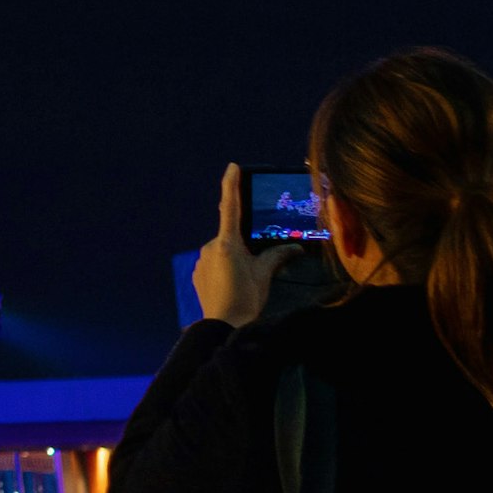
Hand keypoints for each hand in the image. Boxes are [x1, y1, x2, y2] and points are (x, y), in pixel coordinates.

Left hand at [195, 163, 292, 326]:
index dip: (231, 185)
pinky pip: (214, 262)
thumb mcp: (264, 275)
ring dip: (235, 258)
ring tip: (246, 281)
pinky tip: (234, 285)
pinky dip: (226, 268)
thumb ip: (277, 256)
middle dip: (244, 245)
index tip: (232, 166)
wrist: (223, 325)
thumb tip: (294, 246)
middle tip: (256, 264)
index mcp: (227, 243)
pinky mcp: (197, 272)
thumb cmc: (246, 298)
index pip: (230, 207)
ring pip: (223, 250)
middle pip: (230, 236)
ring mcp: (201, 259)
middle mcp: (210, 246)